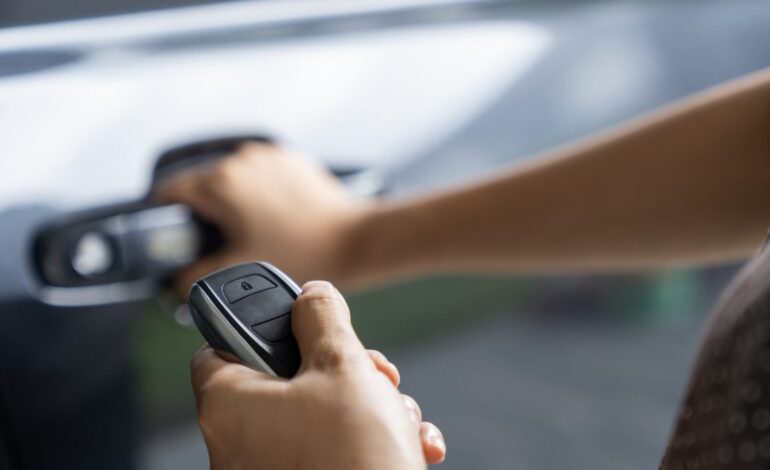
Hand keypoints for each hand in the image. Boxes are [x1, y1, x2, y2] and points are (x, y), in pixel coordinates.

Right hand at [155, 143, 367, 295]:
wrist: (353, 239)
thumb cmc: (304, 253)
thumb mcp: (238, 270)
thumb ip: (192, 278)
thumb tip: (172, 282)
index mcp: (221, 182)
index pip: (170, 192)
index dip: (164, 217)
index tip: (167, 235)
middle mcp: (242, 160)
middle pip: (200, 183)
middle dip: (201, 212)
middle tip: (213, 242)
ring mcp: (267, 156)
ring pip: (230, 177)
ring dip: (230, 199)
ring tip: (247, 230)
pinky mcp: (289, 159)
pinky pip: (258, 173)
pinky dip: (256, 191)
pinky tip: (270, 217)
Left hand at [191, 281, 445, 469]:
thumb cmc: (352, 460)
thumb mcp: (343, 366)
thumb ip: (322, 318)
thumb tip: (312, 296)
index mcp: (229, 404)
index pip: (217, 346)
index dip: (258, 325)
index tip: (296, 320)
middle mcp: (237, 444)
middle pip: (284, 380)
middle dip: (342, 370)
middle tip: (370, 372)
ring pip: (317, 416)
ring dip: (366, 405)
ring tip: (396, 415)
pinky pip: (329, 451)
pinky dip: (366, 441)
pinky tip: (408, 443)